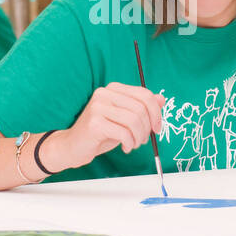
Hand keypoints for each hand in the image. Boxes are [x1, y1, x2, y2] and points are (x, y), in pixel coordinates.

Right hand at [45, 82, 163, 171]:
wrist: (73, 146)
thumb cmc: (100, 133)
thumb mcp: (124, 118)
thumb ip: (142, 108)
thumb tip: (161, 99)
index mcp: (113, 89)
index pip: (144, 95)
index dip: (156, 112)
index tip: (157, 128)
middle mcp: (104, 94)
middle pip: (141, 108)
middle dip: (147, 127)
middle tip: (144, 139)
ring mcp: (98, 107)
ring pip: (134, 121)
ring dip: (139, 137)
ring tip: (134, 144)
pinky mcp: (95, 123)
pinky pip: (124, 133)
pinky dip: (130, 143)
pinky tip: (125, 147)